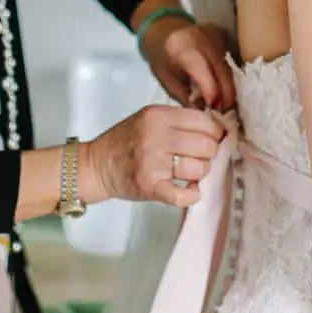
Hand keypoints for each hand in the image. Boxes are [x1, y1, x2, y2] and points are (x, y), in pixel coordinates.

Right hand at [85, 104, 225, 207]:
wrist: (96, 166)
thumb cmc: (124, 142)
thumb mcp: (148, 118)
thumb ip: (177, 120)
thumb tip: (215, 128)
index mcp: (157, 116)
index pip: (203, 120)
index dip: (215, 131)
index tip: (214, 138)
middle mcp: (155, 136)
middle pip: (205, 145)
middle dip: (209, 153)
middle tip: (200, 157)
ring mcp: (152, 162)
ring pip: (199, 168)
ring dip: (200, 173)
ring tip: (190, 172)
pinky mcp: (149, 186)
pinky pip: (183, 195)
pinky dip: (192, 195)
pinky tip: (192, 191)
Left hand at [141, 17, 236, 110]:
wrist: (163, 29)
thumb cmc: (161, 56)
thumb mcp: (166, 80)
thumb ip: (185, 97)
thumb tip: (205, 113)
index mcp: (182, 49)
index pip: (204, 73)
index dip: (212, 94)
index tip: (214, 110)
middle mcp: (202, 39)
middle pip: (222, 72)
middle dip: (226, 96)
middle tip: (223, 112)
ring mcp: (215, 35)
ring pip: (230, 68)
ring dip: (229, 88)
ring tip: (223, 103)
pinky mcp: (223, 35)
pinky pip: (231, 61)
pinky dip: (229, 77)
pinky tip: (223, 89)